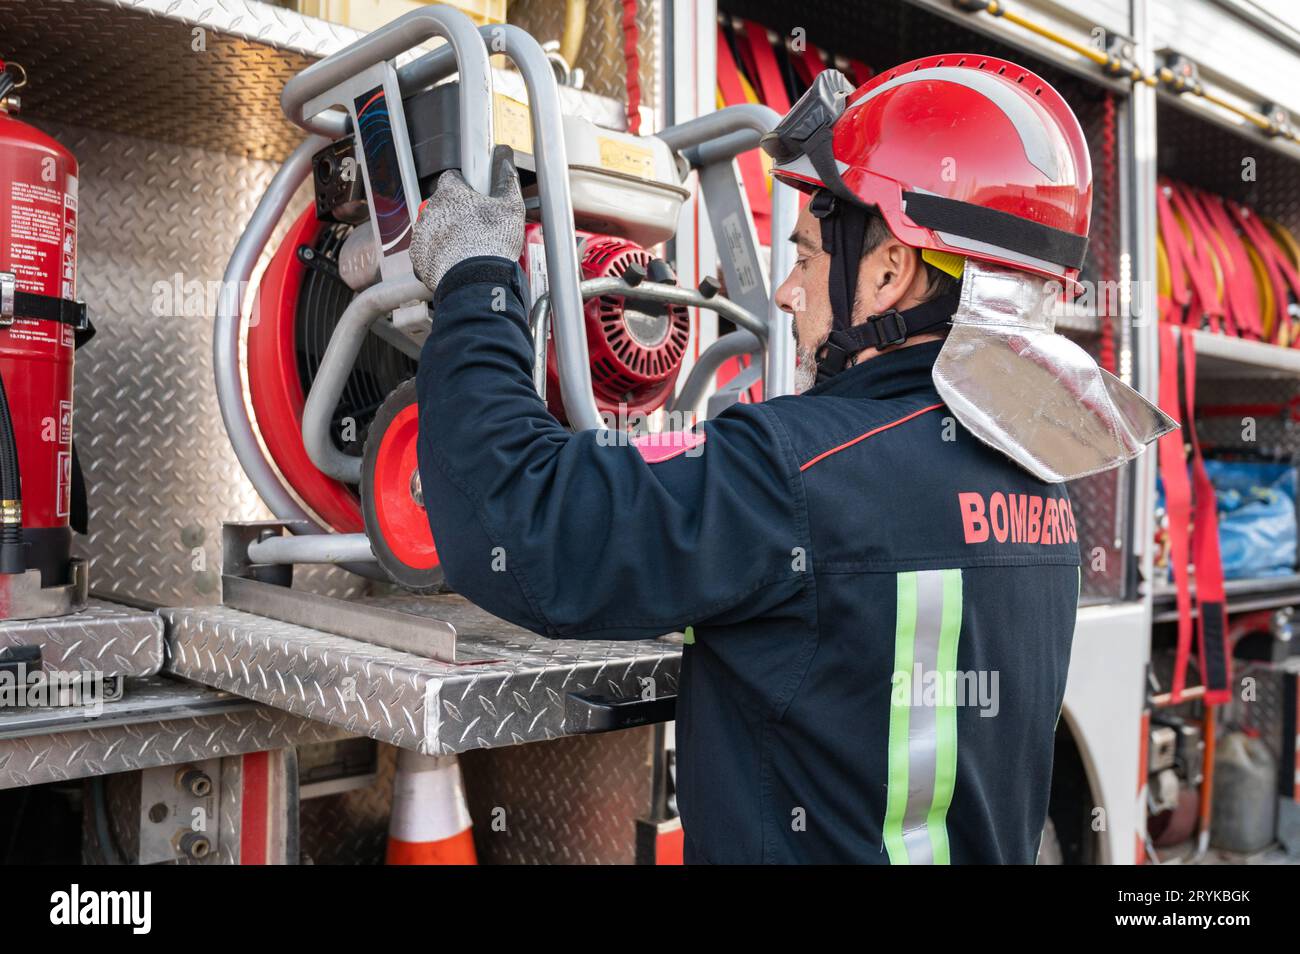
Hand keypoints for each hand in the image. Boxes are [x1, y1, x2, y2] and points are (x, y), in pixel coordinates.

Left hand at [410, 144, 524, 293]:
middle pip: (443, 204)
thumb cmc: (492, 245)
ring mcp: (422, 233)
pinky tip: (456, 261)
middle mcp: (430, 209)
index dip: (466, 187)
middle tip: (476, 227)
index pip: (452, 178)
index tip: (476, 197)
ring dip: (447, 233)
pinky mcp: (418, 256)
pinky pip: (427, 250)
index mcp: (450, 192)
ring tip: (468, 248)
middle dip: (457, 212)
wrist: (477, 282)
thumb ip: (507, 180)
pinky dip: (439, 254)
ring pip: (434, 227)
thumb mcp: (511, 208)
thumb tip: (505, 161)